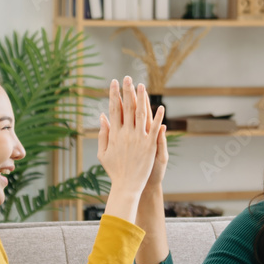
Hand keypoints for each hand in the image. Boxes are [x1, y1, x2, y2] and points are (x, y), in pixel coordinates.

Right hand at [97, 76, 163, 196]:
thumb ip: (103, 134)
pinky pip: (154, 129)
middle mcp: (126, 134)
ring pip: (140, 114)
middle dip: (127, 91)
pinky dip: (158, 118)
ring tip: (142, 85)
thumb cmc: (115, 171)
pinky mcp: (149, 146)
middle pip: (127, 108)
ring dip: (141, 99)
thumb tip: (102, 117)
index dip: (114, 95)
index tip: (114, 83)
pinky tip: (160, 107)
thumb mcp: (103, 153)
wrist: (127, 186)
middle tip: (127, 77)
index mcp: (114, 135)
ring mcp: (138, 139)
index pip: (114, 110)